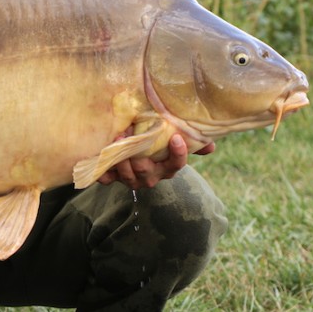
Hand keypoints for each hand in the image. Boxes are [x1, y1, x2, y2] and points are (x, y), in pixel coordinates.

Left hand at [98, 134, 215, 189]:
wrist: (131, 159)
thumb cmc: (156, 148)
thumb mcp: (173, 144)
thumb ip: (192, 143)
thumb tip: (211, 145)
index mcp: (166, 168)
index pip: (176, 164)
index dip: (178, 154)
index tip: (175, 138)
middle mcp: (150, 177)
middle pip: (145, 170)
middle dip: (139, 153)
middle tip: (132, 131)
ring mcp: (131, 180)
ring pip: (127, 175)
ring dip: (121, 159)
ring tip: (118, 139)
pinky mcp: (113, 178)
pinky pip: (107, 179)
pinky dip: (103, 171)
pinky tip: (101, 159)